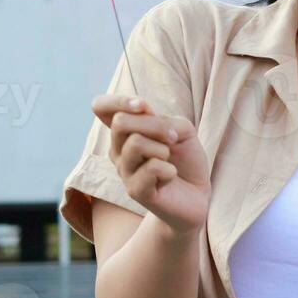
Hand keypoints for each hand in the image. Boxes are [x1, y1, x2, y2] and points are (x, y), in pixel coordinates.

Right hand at [93, 95, 210, 235]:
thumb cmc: (185, 160)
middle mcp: (118, 150)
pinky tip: (170, 177)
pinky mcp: (135, 191)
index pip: (101, 107)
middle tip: (173, 138)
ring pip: (135, 143)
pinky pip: (152, 167)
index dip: (117, 101)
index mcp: (126, 132)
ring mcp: (124, 171)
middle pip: (120, 121)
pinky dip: (169, 169)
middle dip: (155, 124)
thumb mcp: (181, 130)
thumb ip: (162, 119)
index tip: (142, 105)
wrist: (197, 195)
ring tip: (169, 160)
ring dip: (163, 148)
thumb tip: (145, 118)